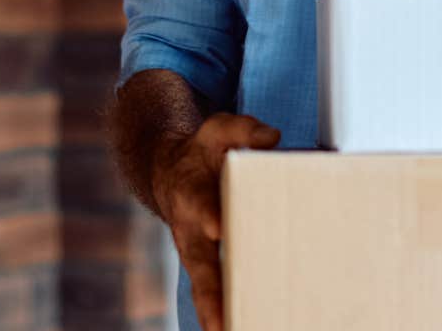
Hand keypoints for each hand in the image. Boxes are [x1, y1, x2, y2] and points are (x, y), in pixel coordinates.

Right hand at [150, 112, 280, 330]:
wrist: (169, 172)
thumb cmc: (202, 153)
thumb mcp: (219, 130)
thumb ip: (244, 130)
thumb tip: (272, 138)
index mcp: (192, 193)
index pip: (201, 204)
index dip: (209, 214)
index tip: (218, 226)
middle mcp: (190, 231)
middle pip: (199, 266)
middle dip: (211, 292)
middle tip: (221, 318)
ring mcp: (196, 254)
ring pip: (205, 289)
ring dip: (216, 315)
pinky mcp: (206, 268)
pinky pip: (213, 296)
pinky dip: (222, 317)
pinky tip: (237, 330)